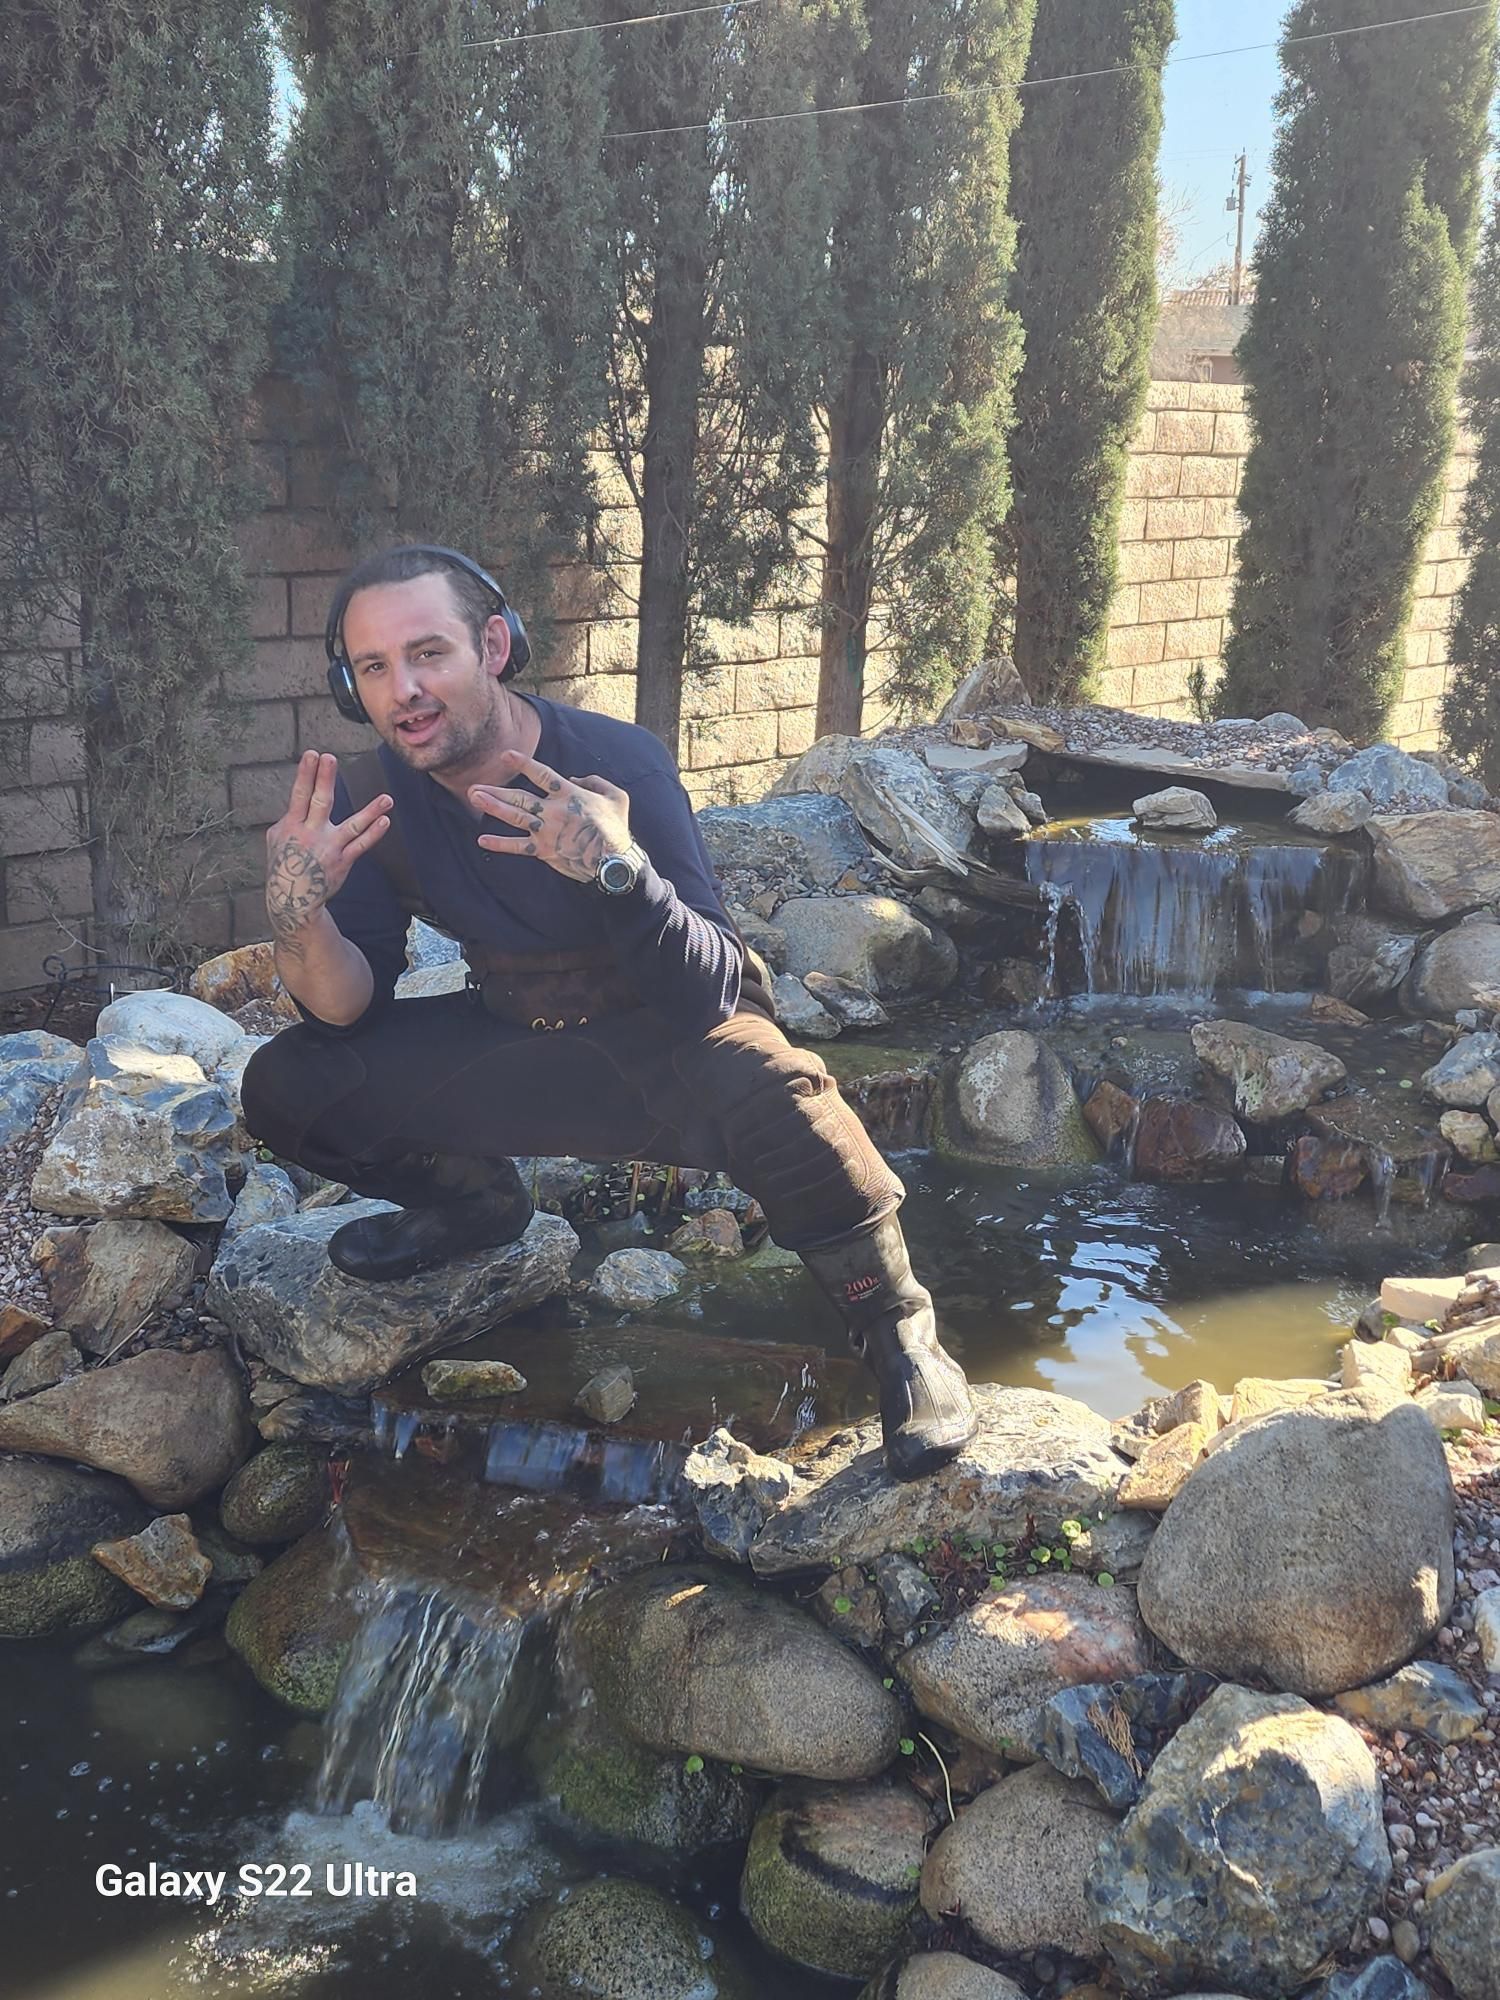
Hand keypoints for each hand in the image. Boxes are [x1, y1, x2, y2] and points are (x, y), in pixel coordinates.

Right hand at [265, 751, 391, 953]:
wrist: (292, 898)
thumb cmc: (283, 864)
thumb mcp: (276, 840)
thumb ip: (288, 819)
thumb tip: (296, 803)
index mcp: (292, 826)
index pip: (299, 795)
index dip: (305, 775)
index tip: (312, 755)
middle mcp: (311, 834)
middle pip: (319, 803)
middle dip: (324, 780)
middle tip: (330, 758)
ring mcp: (329, 848)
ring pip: (352, 826)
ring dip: (370, 812)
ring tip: (387, 799)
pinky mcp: (343, 860)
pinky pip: (361, 845)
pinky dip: (374, 833)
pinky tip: (385, 820)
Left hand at [469, 752, 632, 884]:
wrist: (613, 863)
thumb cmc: (616, 829)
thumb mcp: (616, 797)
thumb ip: (596, 782)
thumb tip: (575, 777)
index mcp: (570, 795)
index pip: (541, 775)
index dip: (523, 764)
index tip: (505, 756)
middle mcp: (554, 811)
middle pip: (520, 797)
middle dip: (497, 790)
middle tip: (475, 786)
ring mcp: (546, 831)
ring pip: (515, 817)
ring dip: (493, 807)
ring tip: (475, 798)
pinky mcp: (543, 850)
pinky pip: (518, 846)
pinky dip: (500, 844)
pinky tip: (482, 839)